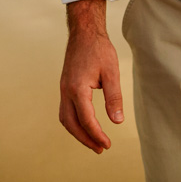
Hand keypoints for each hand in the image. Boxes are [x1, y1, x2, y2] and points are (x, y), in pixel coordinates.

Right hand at [59, 0, 123, 152]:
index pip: (86, 120)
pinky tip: (86, 125)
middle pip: (72, 124)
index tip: (107, 145)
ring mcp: (63, 89)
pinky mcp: (65, 87)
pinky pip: (65, 111)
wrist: (84, 32)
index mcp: (77, 88)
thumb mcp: (111, 72)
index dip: (97, 135)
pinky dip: (74, 122)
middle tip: (100, 149)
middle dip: (86, 139)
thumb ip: (114, 97)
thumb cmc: (98, 49)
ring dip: (78, 133)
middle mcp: (66, 91)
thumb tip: (117, 121)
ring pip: (66, 119)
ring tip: (93, 141)